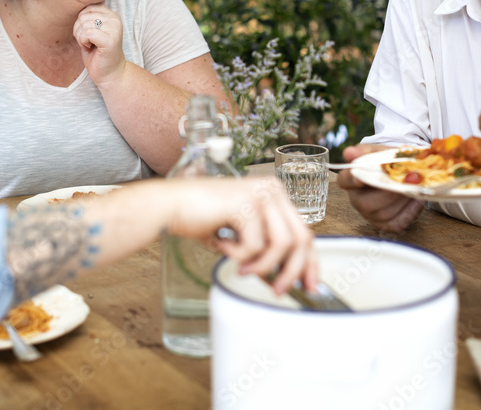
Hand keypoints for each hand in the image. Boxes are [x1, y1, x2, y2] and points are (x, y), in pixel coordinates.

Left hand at [74, 4, 124, 84]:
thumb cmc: (99, 53)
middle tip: (87, 41)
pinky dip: (83, 42)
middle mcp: (115, 19)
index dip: (81, 21)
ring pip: (84, 24)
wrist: (110, 74)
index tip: (87, 34)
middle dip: (79, 30)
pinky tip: (90, 48)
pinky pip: (87, 33)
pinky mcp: (110, 40)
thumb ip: (91, 16)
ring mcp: (114, 29)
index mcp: (112, 15)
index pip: (87, 8)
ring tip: (89, 45)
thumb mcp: (94, 30)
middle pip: (83, 15)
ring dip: (80, 37)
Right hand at [166, 176, 317, 293]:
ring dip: (263, 265)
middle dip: (291, 270)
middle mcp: (272, 190)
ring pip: (282, 244)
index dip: (310, 262)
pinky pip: (255, 245)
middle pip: (301, 238)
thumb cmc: (202, 219)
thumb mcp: (243, 234)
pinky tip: (222, 245)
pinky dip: (239, 255)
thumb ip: (266, 248)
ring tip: (243, 268)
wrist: (169, 206)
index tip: (310, 286)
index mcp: (275, 194)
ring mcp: (260, 194)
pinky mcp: (245, 204)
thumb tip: (286, 277)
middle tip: (276, 289)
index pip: (304, 231)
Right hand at [337, 143, 424, 231]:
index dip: (351, 180)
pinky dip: (410, 211)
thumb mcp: (379, 152)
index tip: (360, 178)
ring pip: (383, 213)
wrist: (402, 173)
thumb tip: (348, 152)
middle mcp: (358, 199)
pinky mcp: (384, 224)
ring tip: (414, 187)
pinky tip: (415, 199)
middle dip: (388, 192)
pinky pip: (396, 222)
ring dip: (402, 200)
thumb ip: (366, 151)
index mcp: (352, 179)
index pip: (344, 181)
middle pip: (366, 202)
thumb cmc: (387, 162)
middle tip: (404, 181)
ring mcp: (370, 214)